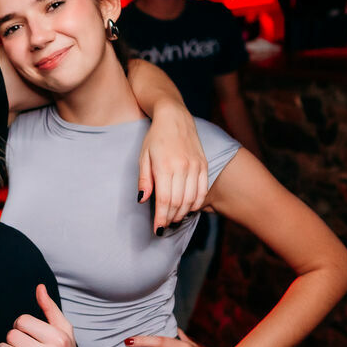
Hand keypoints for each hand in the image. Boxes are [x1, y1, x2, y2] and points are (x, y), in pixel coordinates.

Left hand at [139, 104, 208, 231]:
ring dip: (183, 213)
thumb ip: (144, 179)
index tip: (157, 229)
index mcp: (165, 166)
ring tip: (173, 219)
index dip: (161, 217)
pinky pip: (202, 190)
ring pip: (191, 199)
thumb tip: (142, 200)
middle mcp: (183, 167)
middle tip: (164, 226)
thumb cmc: (155, 137)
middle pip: (178, 202)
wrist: (174, 117)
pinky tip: (188, 208)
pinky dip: (196, 203)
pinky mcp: (203, 165)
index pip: (165, 200)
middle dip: (170, 218)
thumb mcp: (143, 156)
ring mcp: (195, 166)